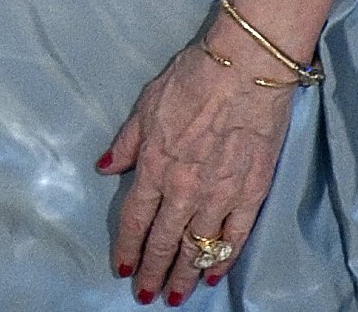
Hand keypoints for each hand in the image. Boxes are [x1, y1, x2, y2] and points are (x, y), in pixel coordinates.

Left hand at [98, 40, 294, 303]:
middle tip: (147, 295)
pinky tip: (213, 274)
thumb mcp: (147, 103)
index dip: (127, 248)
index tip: (122, 269)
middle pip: (164, 241)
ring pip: (197, 247)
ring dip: (184, 275)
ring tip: (176, 297)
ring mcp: (219, 195)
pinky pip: (234, 238)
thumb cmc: (193, 77)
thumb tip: (106, 168)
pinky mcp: (251, 194)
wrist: (246, 67)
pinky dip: (222, 260)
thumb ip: (127, 142)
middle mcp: (184, 189)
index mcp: (154, 166)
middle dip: (153, 272)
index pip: (134, 219)